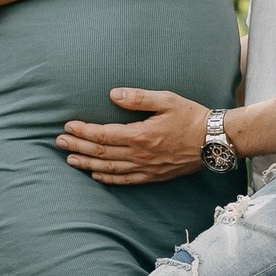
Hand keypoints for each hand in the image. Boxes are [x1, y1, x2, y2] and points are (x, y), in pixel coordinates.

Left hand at [56, 88, 209, 184]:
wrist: (215, 141)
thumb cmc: (192, 117)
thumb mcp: (166, 100)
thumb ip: (138, 98)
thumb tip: (113, 94)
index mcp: (140, 135)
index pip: (103, 135)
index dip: (83, 131)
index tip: (68, 126)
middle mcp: (140, 155)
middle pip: (101, 153)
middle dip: (78, 146)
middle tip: (59, 142)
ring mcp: (146, 168)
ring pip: (110, 168)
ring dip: (88, 163)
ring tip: (70, 159)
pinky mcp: (154, 176)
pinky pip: (126, 180)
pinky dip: (108, 178)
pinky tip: (96, 174)